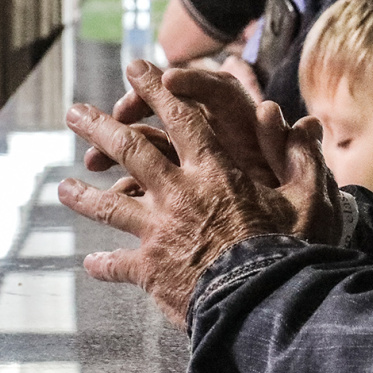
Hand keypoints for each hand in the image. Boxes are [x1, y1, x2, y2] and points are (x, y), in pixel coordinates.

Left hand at [58, 60, 342, 326]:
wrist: (264, 304)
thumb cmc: (292, 251)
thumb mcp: (309, 199)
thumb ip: (301, 158)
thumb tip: (296, 121)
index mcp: (216, 171)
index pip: (180, 118)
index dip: (156, 89)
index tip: (135, 68)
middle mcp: (179, 193)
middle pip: (130, 149)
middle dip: (99, 126)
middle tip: (74, 111)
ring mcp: (159, 231)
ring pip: (110, 204)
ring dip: (84, 194)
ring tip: (63, 187)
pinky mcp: (150, 269)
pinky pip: (119, 263)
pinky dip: (104, 263)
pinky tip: (90, 263)